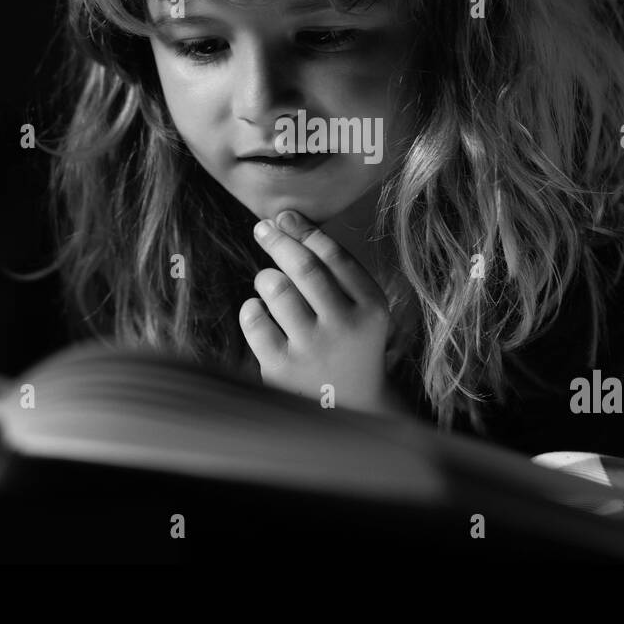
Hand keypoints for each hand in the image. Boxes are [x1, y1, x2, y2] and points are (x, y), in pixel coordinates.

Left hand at [240, 210, 391, 412]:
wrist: (349, 406)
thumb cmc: (348, 341)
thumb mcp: (360, 306)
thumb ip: (333, 266)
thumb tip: (285, 219)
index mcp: (371, 307)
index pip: (334, 255)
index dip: (304, 230)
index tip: (284, 217)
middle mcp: (345, 327)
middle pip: (303, 267)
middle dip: (277, 240)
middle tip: (262, 228)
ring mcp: (312, 349)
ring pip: (275, 288)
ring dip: (265, 278)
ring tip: (269, 285)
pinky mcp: (281, 368)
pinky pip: (253, 319)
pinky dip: (252, 307)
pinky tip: (261, 312)